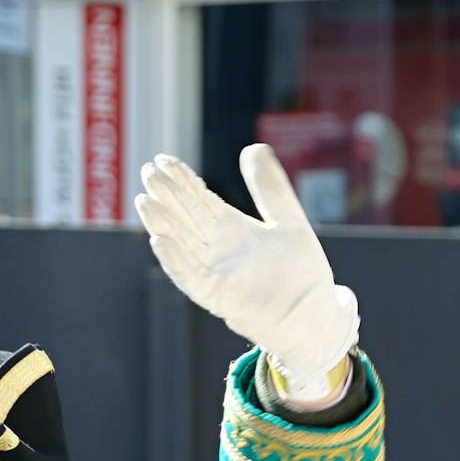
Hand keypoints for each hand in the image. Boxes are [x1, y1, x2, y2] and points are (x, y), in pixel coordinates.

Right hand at [135, 144, 359, 401]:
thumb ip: (270, 187)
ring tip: (145, 202)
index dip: (181, 180)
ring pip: (182, 245)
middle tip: (148, 172)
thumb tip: (254, 147)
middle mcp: (217, 250)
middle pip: (185, 218)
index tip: (161, 160)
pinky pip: (191, 278)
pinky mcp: (219, 296)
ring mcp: (216, 273)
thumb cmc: (300, 272)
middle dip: (167, 196)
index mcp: (230, 229)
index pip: (198, 199)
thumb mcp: (287, 219)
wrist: (314, 312)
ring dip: (163, 225)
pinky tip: (160, 241)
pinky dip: (176, 260)